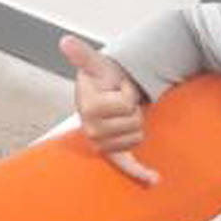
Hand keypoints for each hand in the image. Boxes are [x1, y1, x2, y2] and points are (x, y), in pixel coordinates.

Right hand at [58, 34, 159, 184]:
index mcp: (87, 109)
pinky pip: (127, 165)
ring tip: (121, 113)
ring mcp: (101, 143)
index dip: (127, 93)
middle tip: (120, 101)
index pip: (126, 104)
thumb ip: (83, 54)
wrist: (103, 92)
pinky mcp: (113, 152)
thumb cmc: (101, 79)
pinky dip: (141, 173)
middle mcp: (90, 130)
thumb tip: (66, 41)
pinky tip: (154, 179)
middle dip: (133, 110)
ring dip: (135, 123)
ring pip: (137, 138)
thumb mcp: (96, 65)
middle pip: (134, 124)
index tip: (116, 89)